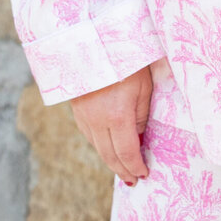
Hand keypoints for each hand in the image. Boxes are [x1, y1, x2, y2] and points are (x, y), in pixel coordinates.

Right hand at [70, 66, 152, 184]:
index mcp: (117, 116)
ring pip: (97, 147)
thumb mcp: (143, 87)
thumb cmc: (126, 61)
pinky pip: (88, 134)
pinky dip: (100, 145)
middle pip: (109, 155)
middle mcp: (97, 121)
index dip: (136, 166)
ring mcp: (84, 116)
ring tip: (122, 168)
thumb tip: (138, 136)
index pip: (127, 152)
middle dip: (123, 170)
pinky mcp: (77, 109)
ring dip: (110, 160)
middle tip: (133, 180)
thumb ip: (141, 115)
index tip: (144, 174)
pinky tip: (108, 147)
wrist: (92, 41)